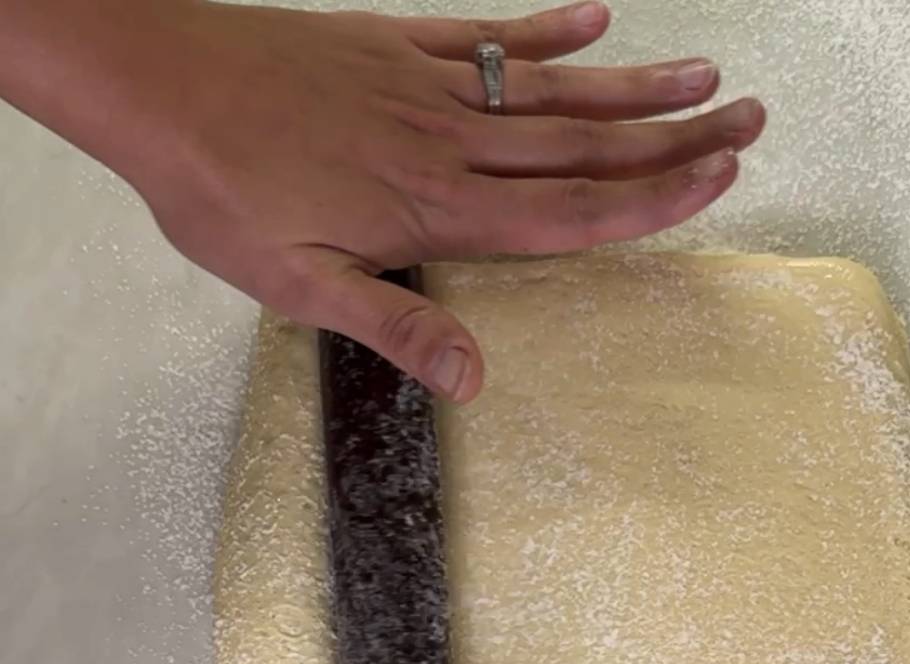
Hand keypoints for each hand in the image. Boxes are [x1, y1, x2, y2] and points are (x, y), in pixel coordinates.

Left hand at [107, 2, 764, 397]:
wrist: (157, 81)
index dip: (647, 201)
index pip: (565, 212)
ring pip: (550, 90)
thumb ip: (394, 325)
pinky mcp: (394, 43)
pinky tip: (594, 17)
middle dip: (672, 138)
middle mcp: (446, 143)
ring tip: (706, 77)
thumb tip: (473, 378)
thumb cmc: (219, 192)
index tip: (717, 183)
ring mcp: (425, 86)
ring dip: (633, 86)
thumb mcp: (296, 286)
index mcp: (433, 210)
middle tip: (749, 122)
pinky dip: (543, 27)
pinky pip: (486, 35)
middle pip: (580, 146)